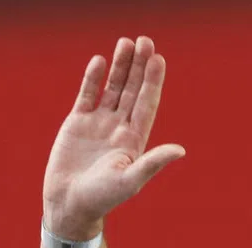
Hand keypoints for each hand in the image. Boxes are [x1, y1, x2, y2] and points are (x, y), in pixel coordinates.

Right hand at [42, 35, 184, 238]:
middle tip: (146, 41)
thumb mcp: (131, 180)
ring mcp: (99, 124)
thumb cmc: (103, 197)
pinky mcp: (78, 123)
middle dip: (139, 67)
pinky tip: (100, 62)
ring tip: (126, 43)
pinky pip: (87, 95)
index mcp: (135, 140)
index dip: (153, 82)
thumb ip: (154, 162)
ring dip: (120, 67)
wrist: (71, 203)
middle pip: (133, 91)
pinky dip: (93, 79)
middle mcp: (119, 128)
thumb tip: (181, 150)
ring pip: (112, 89)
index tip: (159, 59)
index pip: (147, 104)